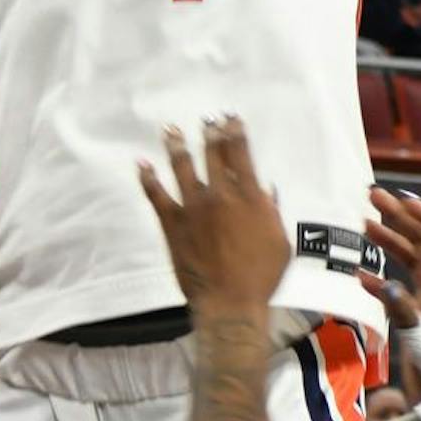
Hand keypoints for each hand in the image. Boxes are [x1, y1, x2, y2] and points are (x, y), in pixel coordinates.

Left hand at [137, 118, 290, 313]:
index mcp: (250, 198)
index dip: (235, 133)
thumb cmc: (261, 276)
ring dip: (176, 144)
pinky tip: (141, 164)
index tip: (230, 118)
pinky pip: (156, 194)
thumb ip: (270, 212)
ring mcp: (193, 206)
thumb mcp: (279, 242)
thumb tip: (265, 190)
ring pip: (182, 166)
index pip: (241, 155)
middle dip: (210, 132)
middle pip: (213, 154)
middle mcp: (220, 194)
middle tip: (207, 118)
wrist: (230, 302)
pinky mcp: (172, 221)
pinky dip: (147, 177)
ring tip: (171, 129)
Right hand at [365, 185, 420, 353]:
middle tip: (371, 197)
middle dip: (401, 218)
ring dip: (390, 239)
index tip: (400, 198)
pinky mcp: (416, 317)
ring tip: (362, 222)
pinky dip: (380, 274)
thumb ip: (403, 311)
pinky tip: (359, 270)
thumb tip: (379, 281)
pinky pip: (398, 285)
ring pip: (411, 260)